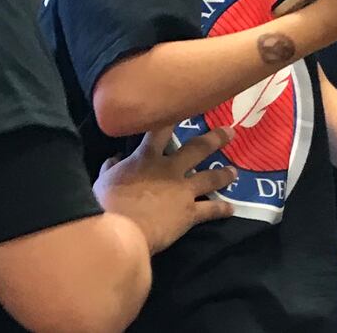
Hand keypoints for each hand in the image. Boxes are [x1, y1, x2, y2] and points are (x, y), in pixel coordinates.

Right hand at [94, 126, 237, 254]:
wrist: (120, 230)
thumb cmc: (105, 204)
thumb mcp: (102, 181)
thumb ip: (111, 169)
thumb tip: (113, 160)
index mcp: (146, 158)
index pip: (160, 130)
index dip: (173, 117)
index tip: (186, 104)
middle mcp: (169, 169)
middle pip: (197, 149)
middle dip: (214, 139)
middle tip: (230, 132)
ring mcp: (183, 191)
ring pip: (210, 178)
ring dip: (223, 174)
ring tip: (233, 172)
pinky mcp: (190, 213)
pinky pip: (210, 210)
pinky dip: (221, 209)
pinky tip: (231, 209)